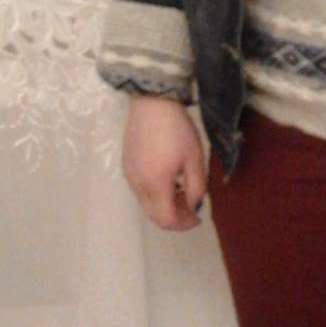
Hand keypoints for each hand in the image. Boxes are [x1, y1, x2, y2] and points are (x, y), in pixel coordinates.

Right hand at [121, 95, 206, 230]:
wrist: (152, 102)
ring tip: (183, 190)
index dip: (184, 224)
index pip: (167, 220)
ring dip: (165, 204)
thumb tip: (195, 206)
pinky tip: (169, 178)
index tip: (199, 217)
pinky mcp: (126, 165)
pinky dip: (155, 193)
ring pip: (146, 203)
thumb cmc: (177, 129)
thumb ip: (197, 187)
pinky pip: (140, 189)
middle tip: (193, 206)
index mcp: (155, 185)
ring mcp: (129, 175)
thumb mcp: (195, 158)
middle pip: (154, 215)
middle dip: (175, 216)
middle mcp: (137, 185)